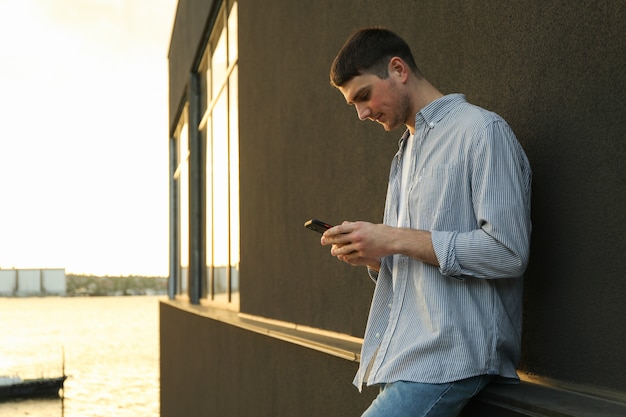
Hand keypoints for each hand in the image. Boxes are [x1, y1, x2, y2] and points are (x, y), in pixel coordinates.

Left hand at [321, 221, 438, 269]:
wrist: (393, 239)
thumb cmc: (379, 231)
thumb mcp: (366, 225)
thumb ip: (353, 226)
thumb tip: (341, 225)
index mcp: (357, 226)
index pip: (339, 229)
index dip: (329, 232)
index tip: (324, 234)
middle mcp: (357, 235)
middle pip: (338, 239)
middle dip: (328, 241)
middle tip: (322, 242)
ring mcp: (360, 245)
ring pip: (343, 249)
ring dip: (336, 251)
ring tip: (333, 252)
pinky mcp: (364, 253)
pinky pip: (351, 256)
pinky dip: (346, 256)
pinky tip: (343, 256)